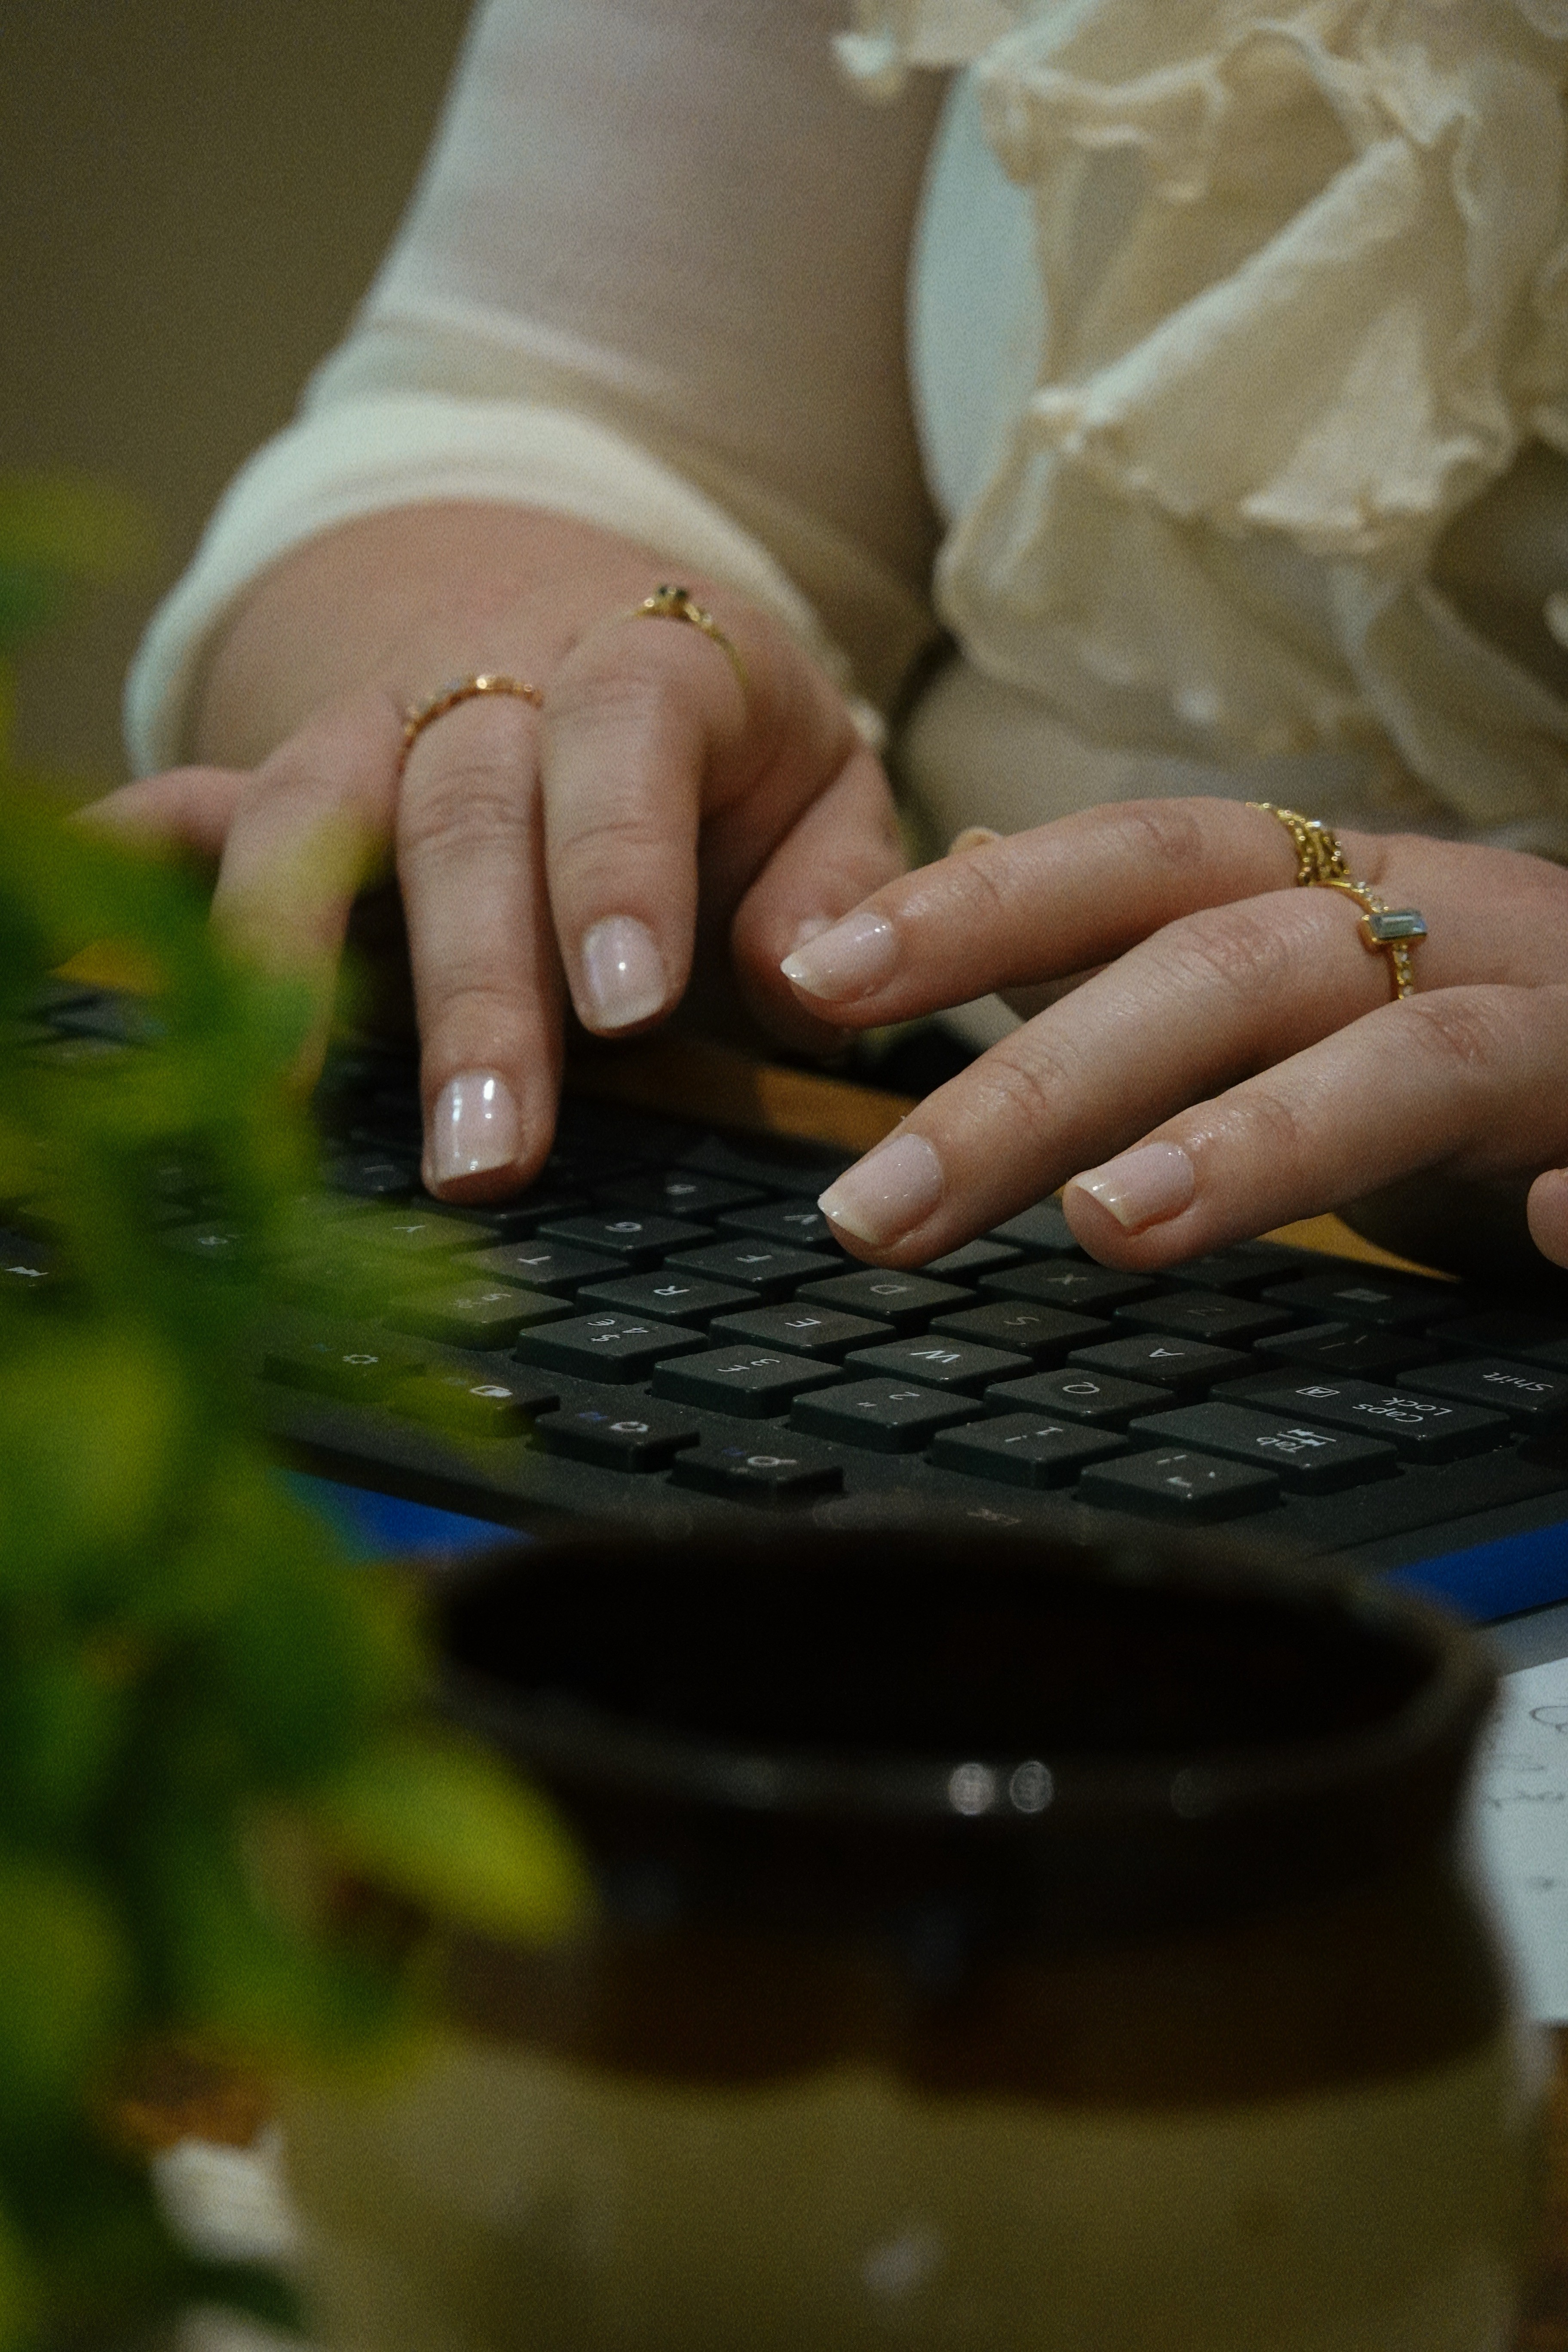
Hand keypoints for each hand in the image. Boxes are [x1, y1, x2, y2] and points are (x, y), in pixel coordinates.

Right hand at [85, 503, 901, 1195]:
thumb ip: (839, 883)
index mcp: (650, 668)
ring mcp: (371, 732)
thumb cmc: (730, 747)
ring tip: (280, 1107)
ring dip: (292, 965)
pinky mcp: (293, 781)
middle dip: (469, 989)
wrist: (606, 635)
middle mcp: (490, 687)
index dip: (619, 863)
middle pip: (463, 815)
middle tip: (487, 1150)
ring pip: (309, 820)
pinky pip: (193, 803)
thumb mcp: (825, 787)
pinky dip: (133, 857)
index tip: (628, 1002)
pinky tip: (71, 913)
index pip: (627, 738)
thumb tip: (804, 982)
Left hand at [777, 798, 1567, 1270]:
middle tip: (877, 1208)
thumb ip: (1140, 942)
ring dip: (1263, 1141)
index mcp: (1344, 896)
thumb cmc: (1470, 1028)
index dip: (979, 907)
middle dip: (1042, 1084)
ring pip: (1414, 1068)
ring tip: (1115, 1225)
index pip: (1139, 864)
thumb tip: (967, 873)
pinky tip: (1561, 1236)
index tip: (813, 977)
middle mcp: (1449, 938)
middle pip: (1232, 972)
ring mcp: (1563, 1036)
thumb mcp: (1296, 975)